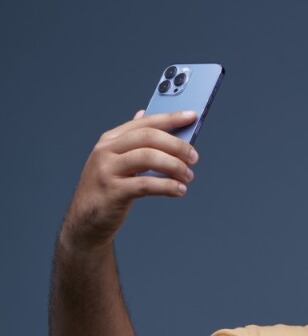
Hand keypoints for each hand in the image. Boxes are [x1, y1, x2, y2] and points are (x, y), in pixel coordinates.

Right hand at [59, 108, 199, 253]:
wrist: (85, 221)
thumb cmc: (106, 191)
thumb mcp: (115, 161)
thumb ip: (130, 140)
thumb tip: (144, 114)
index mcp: (110, 140)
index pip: (144, 122)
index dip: (170, 118)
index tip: (192, 116)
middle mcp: (107, 151)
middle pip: (148, 137)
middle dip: (176, 145)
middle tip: (193, 157)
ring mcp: (108, 170)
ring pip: (148, 157)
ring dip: (174, 166)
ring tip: (188, 176)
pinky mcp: (113, 192)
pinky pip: (146, 184)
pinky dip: (167, 186)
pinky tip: (179, 190)